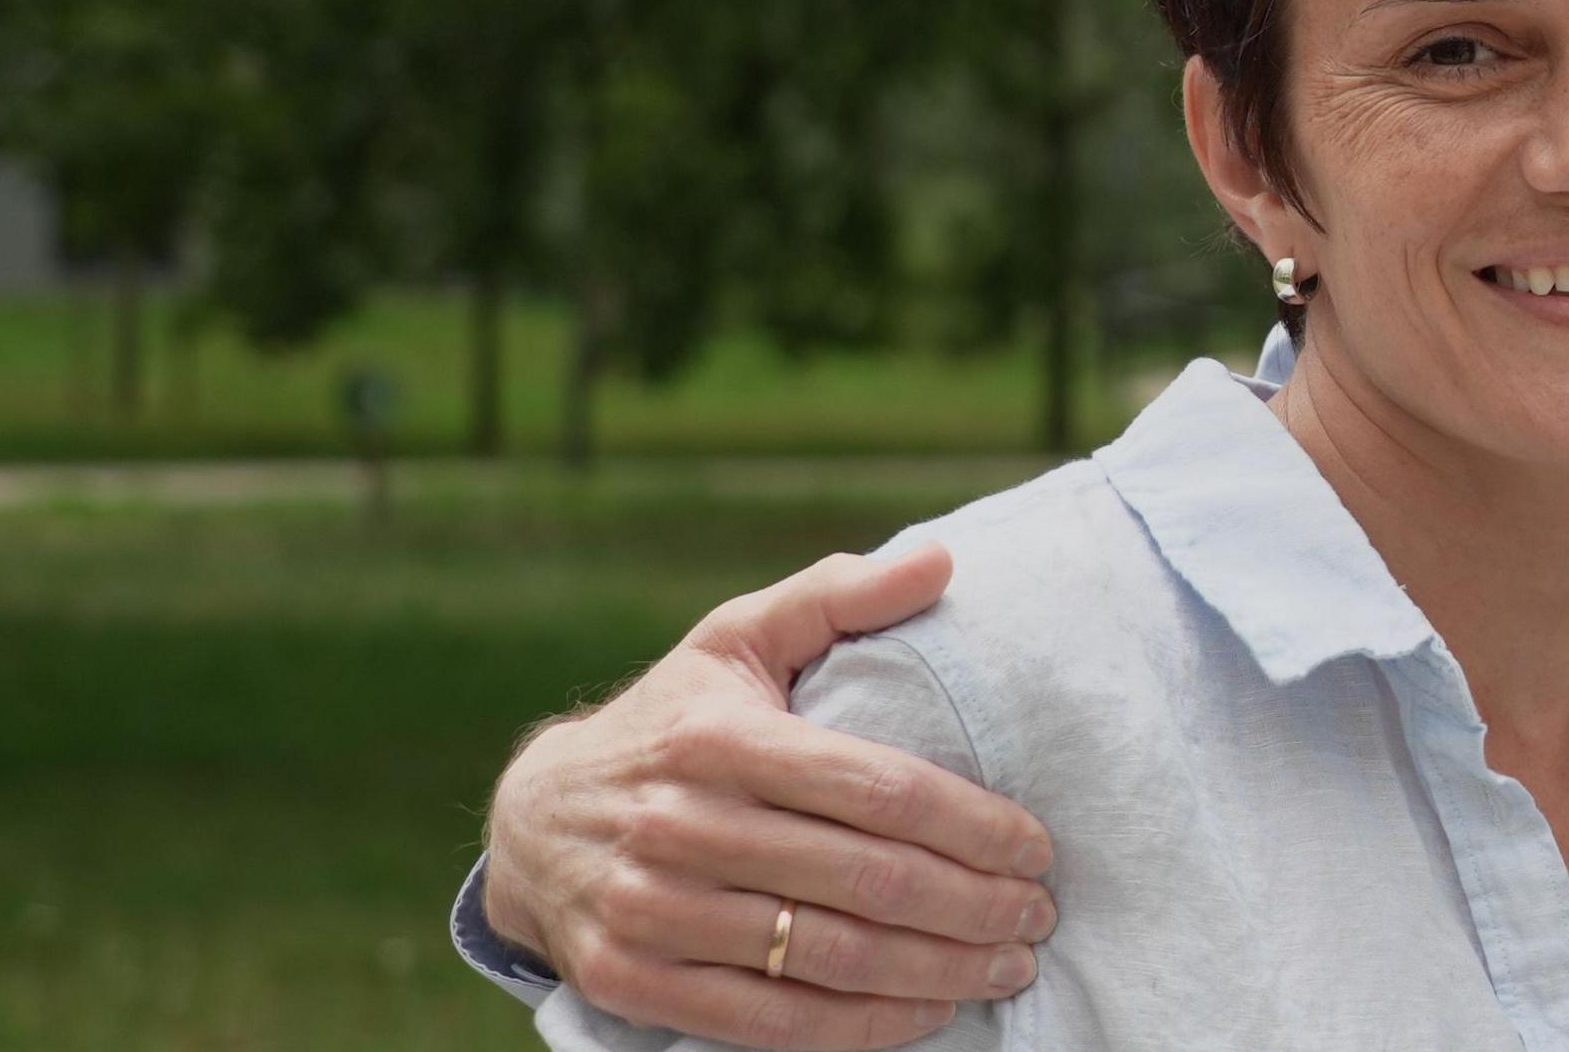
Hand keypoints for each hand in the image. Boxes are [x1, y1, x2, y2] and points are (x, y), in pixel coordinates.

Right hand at [483, 545, 1060, 1048]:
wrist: (531, 820)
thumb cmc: (672, 721)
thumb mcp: (737, 638)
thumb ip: (837, 595)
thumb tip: (942, 562)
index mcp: (721, 740)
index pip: (879, 790)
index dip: (974, 826)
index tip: (1038, 847)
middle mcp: (680, 824)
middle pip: (864, 881)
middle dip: (973, 906)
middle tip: (1037, 915)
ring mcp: (650, 910)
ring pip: (825, 957)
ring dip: (934, 973)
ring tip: (1005, 968)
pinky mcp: (630, 980)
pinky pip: (765, 1021)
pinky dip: (857, 1027)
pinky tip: (925, 1015)